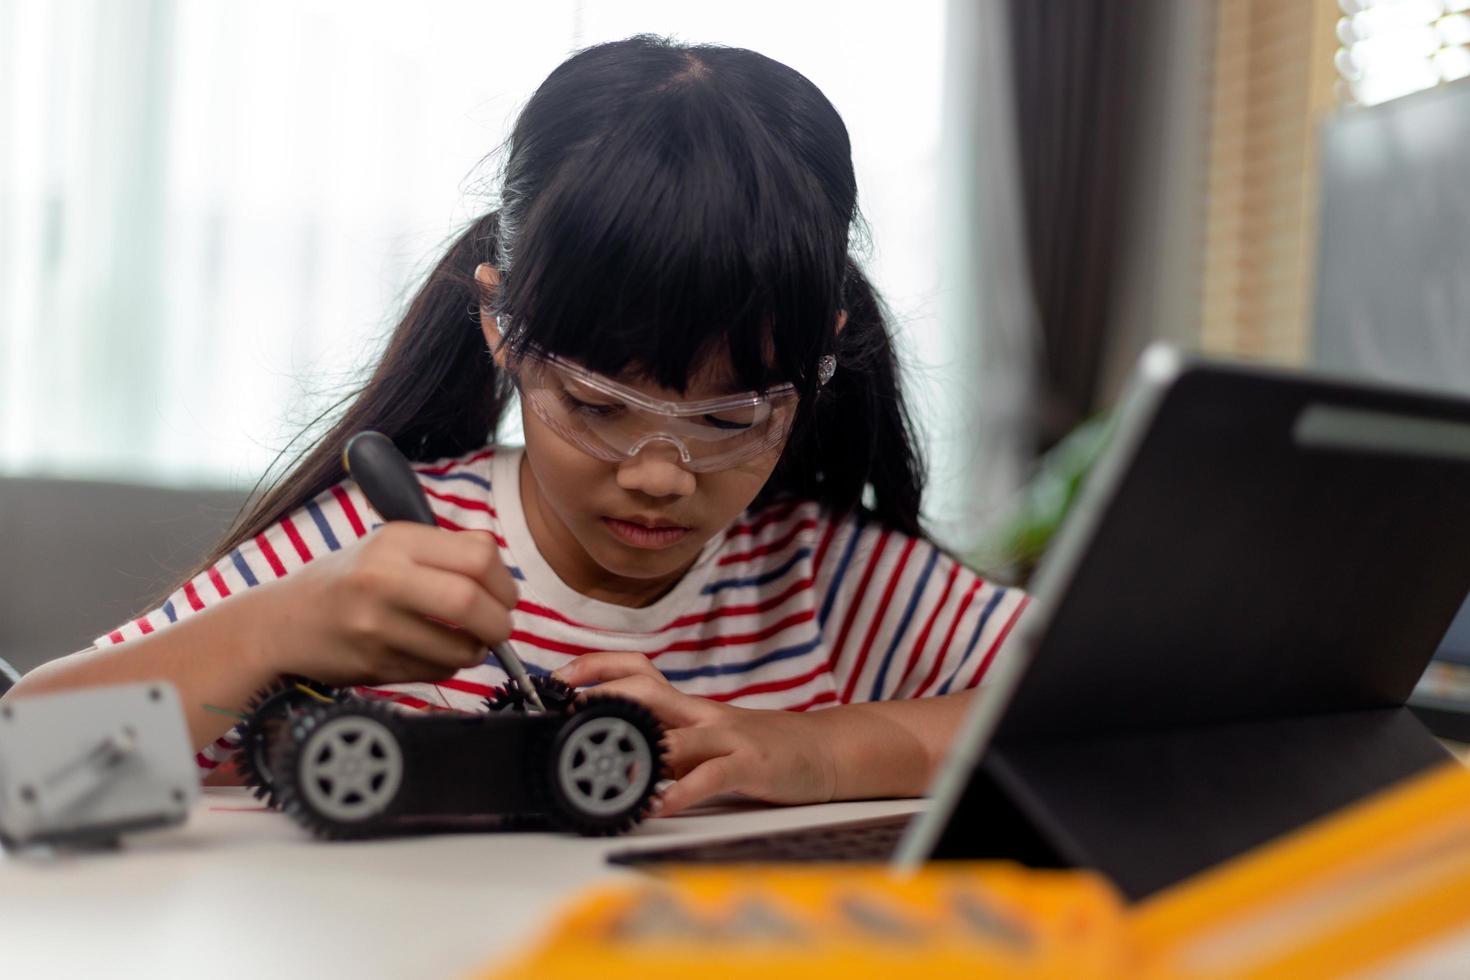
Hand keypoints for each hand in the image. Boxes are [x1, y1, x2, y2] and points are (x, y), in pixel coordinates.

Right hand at [252, 523, 517, 686]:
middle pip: (472, 602)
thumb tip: (502, 572)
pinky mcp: (374, 664)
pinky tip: (436, 654)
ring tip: (470, 642)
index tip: (505, 595)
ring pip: (459, 647)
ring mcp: (377, 626)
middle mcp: (384, 579)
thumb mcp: (388, 546)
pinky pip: (437, 671)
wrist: (281, 624)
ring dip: (477, 650)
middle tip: (500, 627)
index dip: (505, 581)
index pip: (479, 556)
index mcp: (395, 541)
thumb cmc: (346, 581)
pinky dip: (450, 666)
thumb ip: (443, 552)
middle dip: (500, 622)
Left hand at [553, 652, 836, 816]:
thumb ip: (662, 744)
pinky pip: (710, 776)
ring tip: (601, 767)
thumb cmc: (756, 748)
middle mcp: (701, 714)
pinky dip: (682, 792)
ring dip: (637, 750)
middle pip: (646, 689)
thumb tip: (607, 756)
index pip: (636, 671)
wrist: (822, 751)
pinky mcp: (749, 765)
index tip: (555, 679)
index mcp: (686, 706)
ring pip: (675, 733)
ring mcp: (726, 737)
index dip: (594, 667)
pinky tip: (660, 806)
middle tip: (567, 710)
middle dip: (602, 694)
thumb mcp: (702, 740)